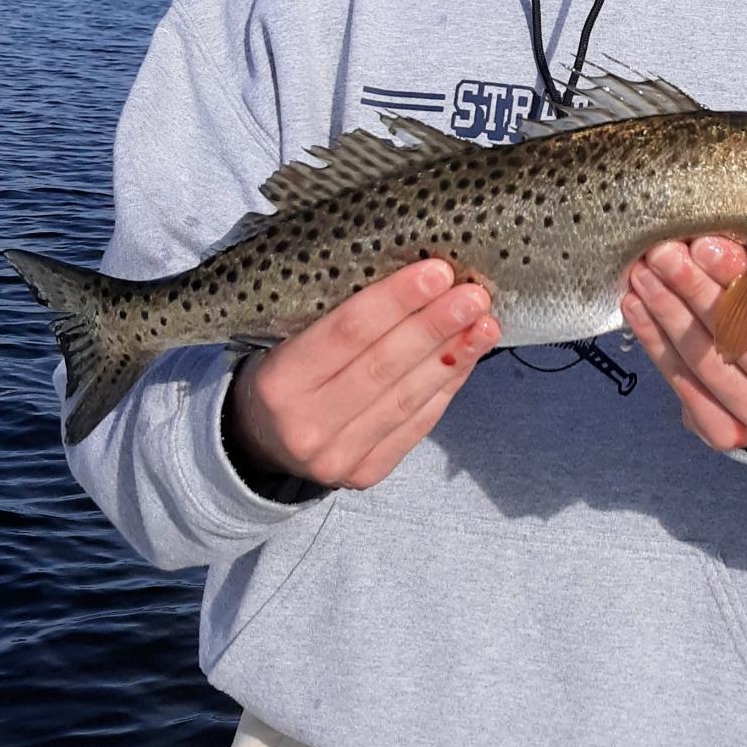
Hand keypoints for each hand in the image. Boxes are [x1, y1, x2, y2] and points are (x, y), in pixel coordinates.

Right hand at [226, 259, 499, 489]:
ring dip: (453, 356)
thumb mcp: (288, 336)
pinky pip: (416, 425)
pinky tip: (468, 356)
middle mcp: (306, 426)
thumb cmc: (284, 369)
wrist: (260, 438)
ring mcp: (336, 458)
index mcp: (280, 381)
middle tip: (473, 295)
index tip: (438, 272)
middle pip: (383, 367)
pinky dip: (447, 386)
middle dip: (435, 326)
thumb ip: (339, 314)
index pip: (347, 333)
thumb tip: (415, 274)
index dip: (396, 301)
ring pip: (407, 399)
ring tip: (485, 323)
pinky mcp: (364, 474)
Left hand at [621, 236, 746, 451]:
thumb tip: (716, 240)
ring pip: (708, 361)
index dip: (743, 278)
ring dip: (669, 312)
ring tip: (643, 274)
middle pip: (742, 338)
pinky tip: (636, 307)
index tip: (705, 246)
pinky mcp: (726, 436)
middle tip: (664, 254)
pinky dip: (655, 341)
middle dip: (697, 290)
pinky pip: (683, 384)